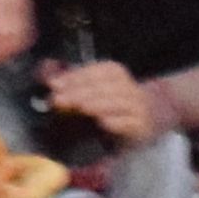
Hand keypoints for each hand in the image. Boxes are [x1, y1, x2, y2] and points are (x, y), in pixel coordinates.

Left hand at [37, 59, 171, 150]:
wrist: (149, 116)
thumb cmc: (112, 103)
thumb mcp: (94, 89)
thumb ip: (74, 83)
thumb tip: (50, 80)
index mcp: (114, 72)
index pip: (94, 71)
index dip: (74, 77)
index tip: (54, 86)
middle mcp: (128, 86)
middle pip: (103, 87)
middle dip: (79, 93)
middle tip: (58, 100)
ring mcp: (137, 106)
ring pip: (118, 103)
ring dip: (97, 105)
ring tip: (80, 109)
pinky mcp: (141, 126)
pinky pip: (130, 123)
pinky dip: (117, 123)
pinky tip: (103, 123)